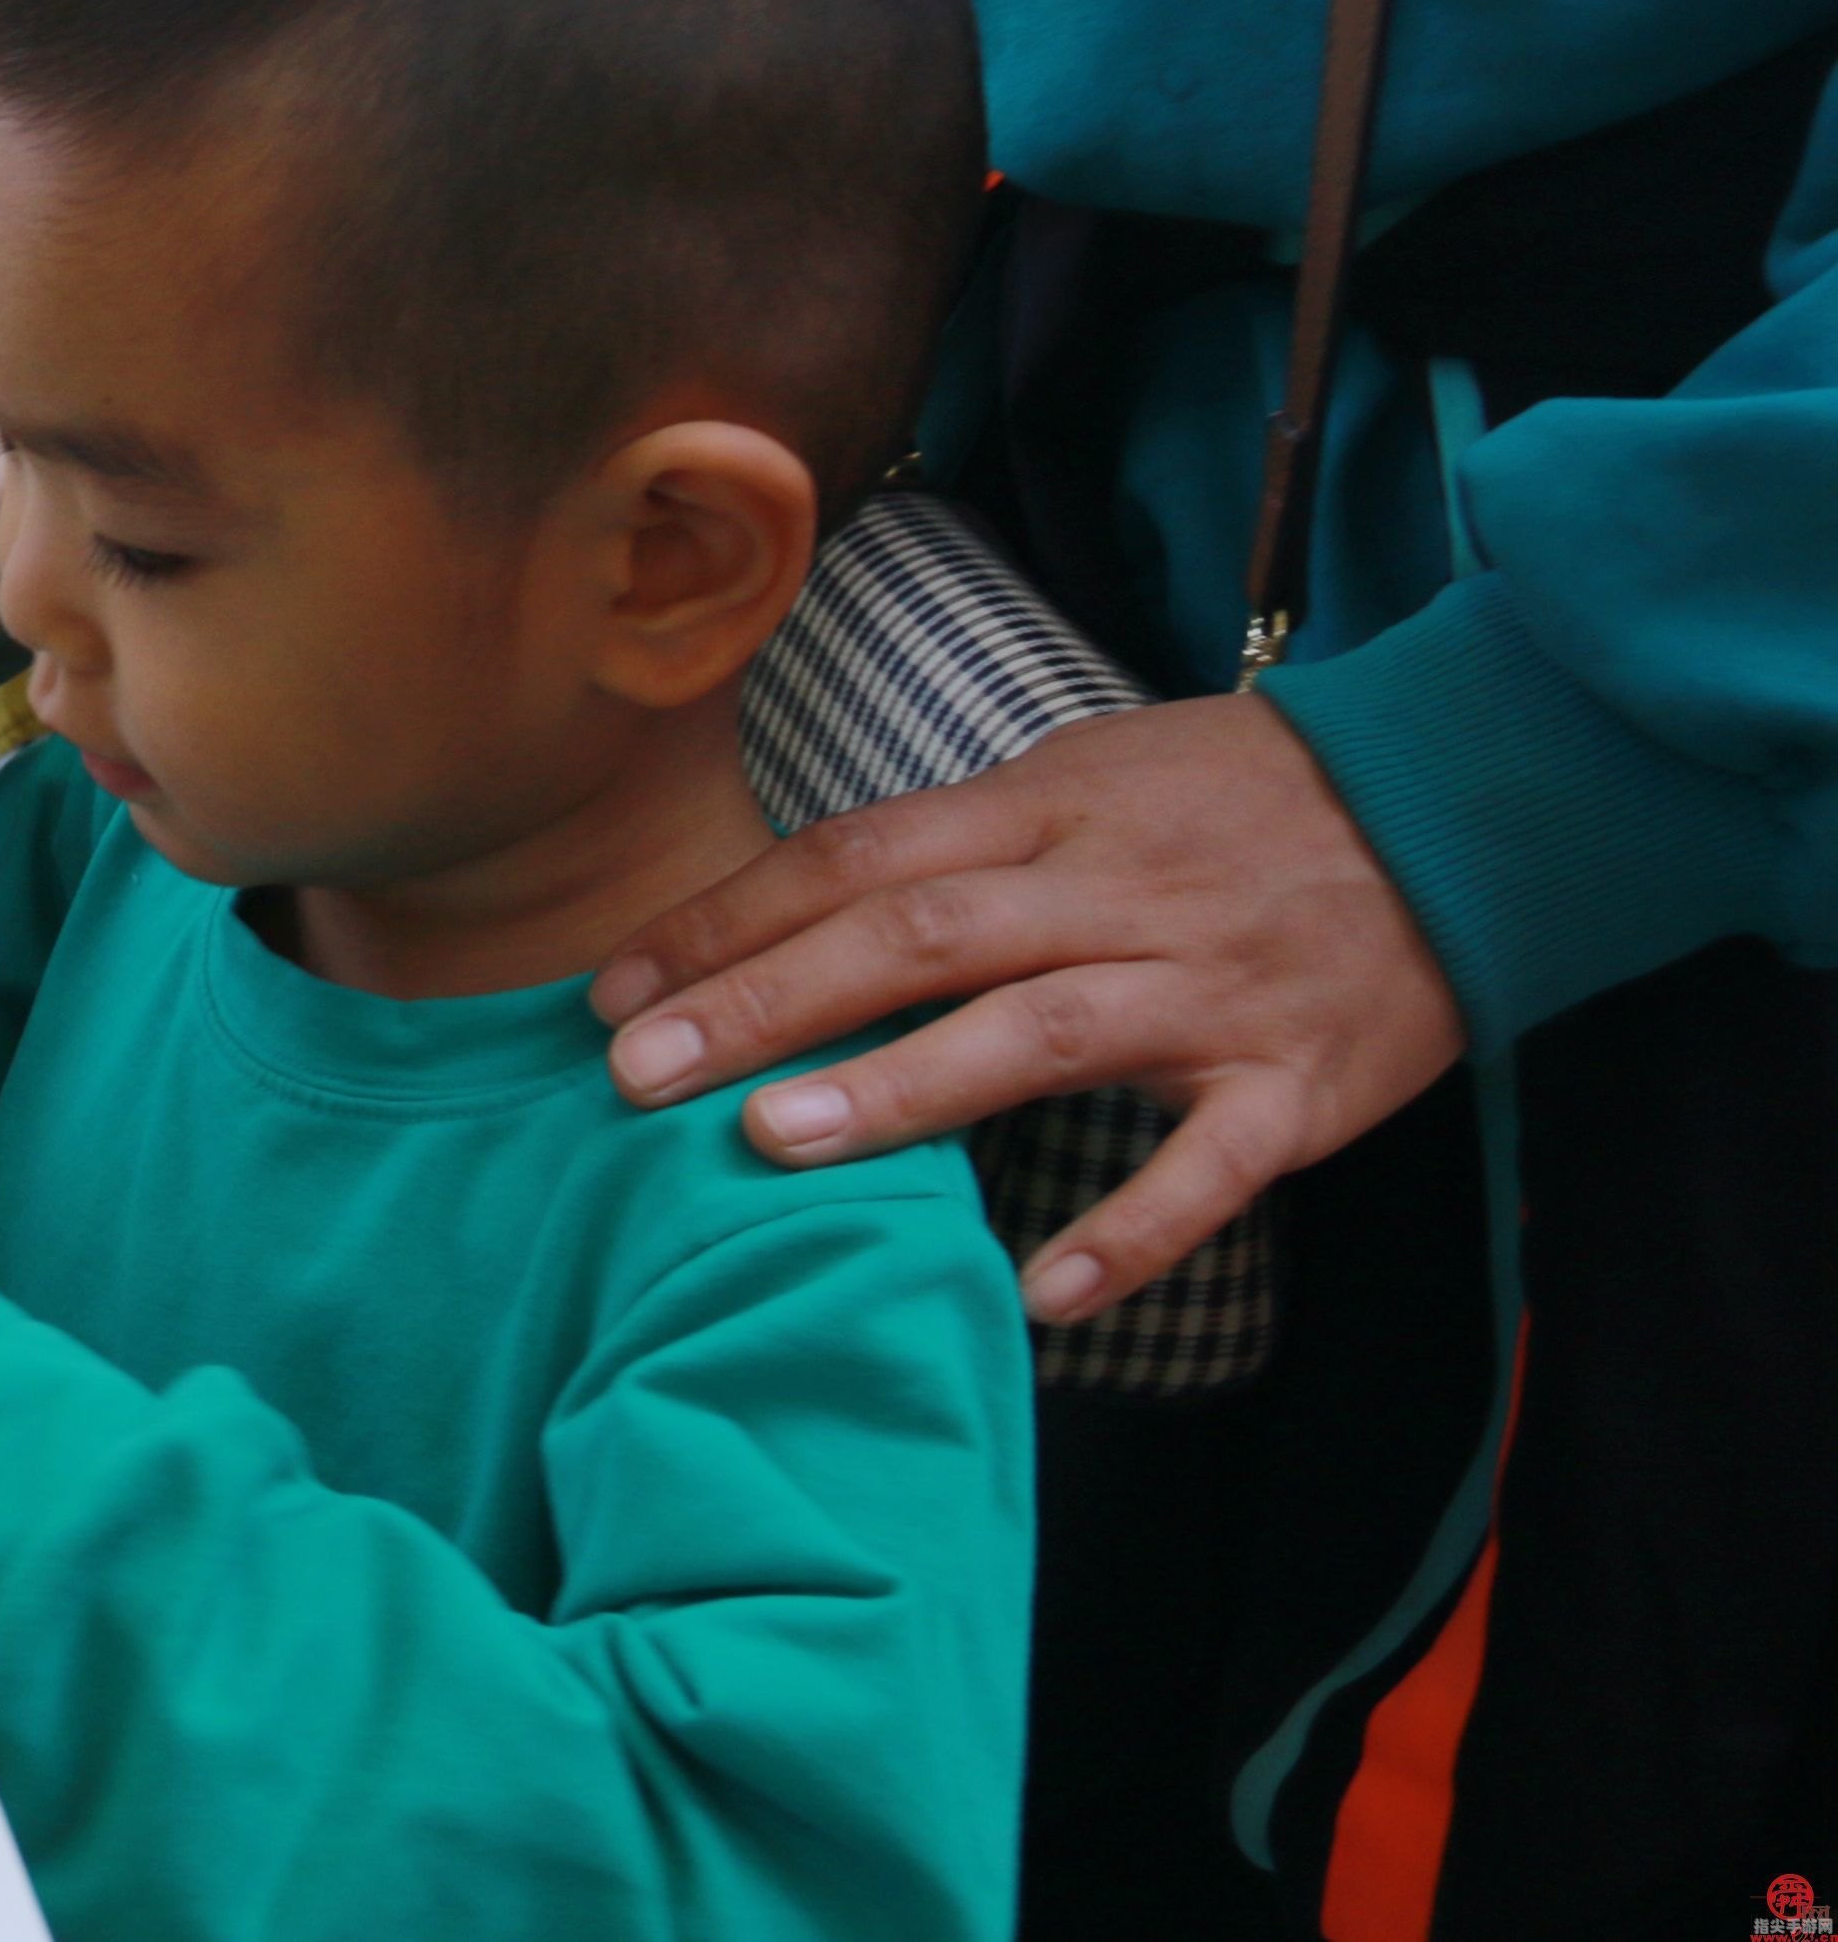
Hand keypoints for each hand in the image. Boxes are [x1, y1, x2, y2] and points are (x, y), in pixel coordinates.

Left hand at [591, 694, 1468, 1322]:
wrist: (1461, 798)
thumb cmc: (1232, 799)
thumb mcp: (1083, 779)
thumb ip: (953, 850)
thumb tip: (787, 913)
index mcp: (1044, 814)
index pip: (853, 859)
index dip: (727, 920)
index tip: (612, 991)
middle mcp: (1112, 894)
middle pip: (916, 937)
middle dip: (764, 1003)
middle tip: (636, 1073)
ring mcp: (1208, 991)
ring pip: (1038, 1033)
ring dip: (903, 1088)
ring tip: (774, 1143)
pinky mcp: (1301, 1086)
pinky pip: (1209, 1171)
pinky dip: (1127, 1233)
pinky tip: (1036, 1295)